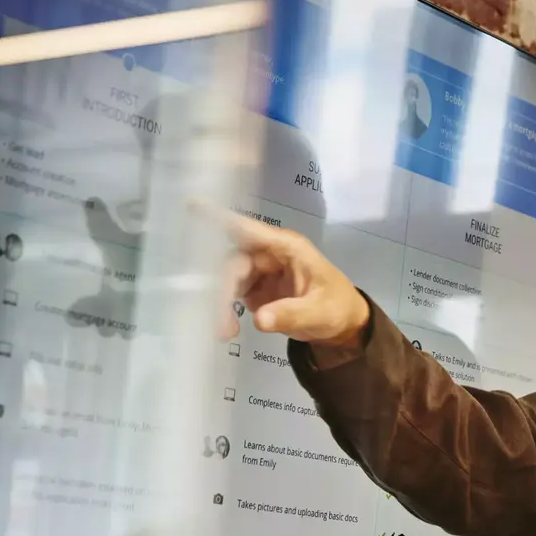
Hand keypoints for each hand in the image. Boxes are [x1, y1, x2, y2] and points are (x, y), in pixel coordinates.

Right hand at [220, 213, 369, 347]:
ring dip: (221, 304)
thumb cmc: (336, 307)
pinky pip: (230, 295)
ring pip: (227, 280)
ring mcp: (258, 271)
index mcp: (286, 247)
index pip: (249, 229)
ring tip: (224, 332)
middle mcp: (268, 254)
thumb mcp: (320, 312)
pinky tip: (227, 330)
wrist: (342, 326)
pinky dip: (224, 311)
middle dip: (221, 290)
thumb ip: (291, 314)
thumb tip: (259, 320)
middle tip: (221, 322)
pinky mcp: (253, 289)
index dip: (220, 217)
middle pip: (233, 262)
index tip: (193, 204)